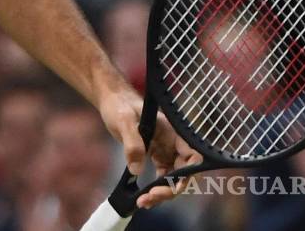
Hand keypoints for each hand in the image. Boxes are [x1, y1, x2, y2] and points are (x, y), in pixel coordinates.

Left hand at [97, 84, 200, 208]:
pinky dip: (154, 189)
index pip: (192, 156)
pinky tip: (143, 197)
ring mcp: (165, 151)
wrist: (112, 102)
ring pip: (172, 179)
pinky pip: (161, 177)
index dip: (189, 173)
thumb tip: (137, 170)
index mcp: (172, 133)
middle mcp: (173, 144)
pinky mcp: (155, 156)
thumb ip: (132, 143)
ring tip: (143, 202)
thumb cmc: (120, 105)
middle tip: (150, 198)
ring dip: (161, 193)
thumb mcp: (124, 121)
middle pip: (183, 173)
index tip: (174, 184)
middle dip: (170, 189)